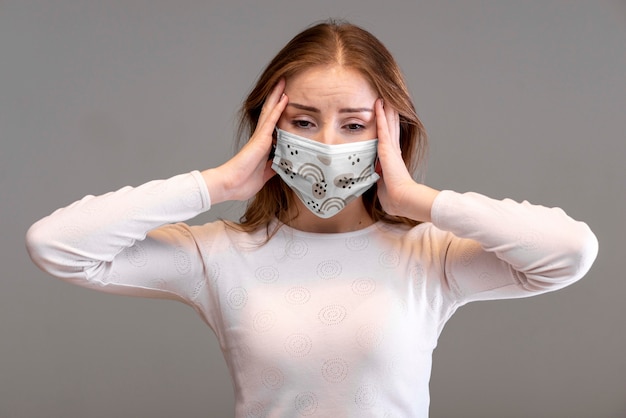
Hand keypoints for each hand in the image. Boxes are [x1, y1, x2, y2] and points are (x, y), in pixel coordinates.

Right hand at [203, 79, 287, 203]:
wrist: (231, 185)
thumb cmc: (243, 182)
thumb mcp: (264, 175)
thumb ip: (273, 168)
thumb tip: (281, 165)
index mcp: (262, 146)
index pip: (272, 125)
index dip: (278, 112)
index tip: (285, 102)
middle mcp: (261, 138)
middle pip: (270, 113)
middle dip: (277, 98)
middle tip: (283, 83)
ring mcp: (260, 137)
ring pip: (271, 111)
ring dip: (277, 96)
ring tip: (283, 81)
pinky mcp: (261, 139)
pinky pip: (271, 120)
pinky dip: (278, 108)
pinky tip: (284, 98)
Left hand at [374, 99, 438, 221]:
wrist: (401, 198)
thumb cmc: (394, 198)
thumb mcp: (383, 188)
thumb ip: (380, 183)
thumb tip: (376, 187)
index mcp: (393, 159)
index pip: (391, 138)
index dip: (390, 127)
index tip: (388, 117)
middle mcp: (393, 150)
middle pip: (391, 127)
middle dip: (390, 113)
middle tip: (388, 100)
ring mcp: (390, 148)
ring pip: (388, 123)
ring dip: (386, 109)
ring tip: (383, 95)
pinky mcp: (387, 147)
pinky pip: (382, 126)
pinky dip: (380, 114)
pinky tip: (379, 102)